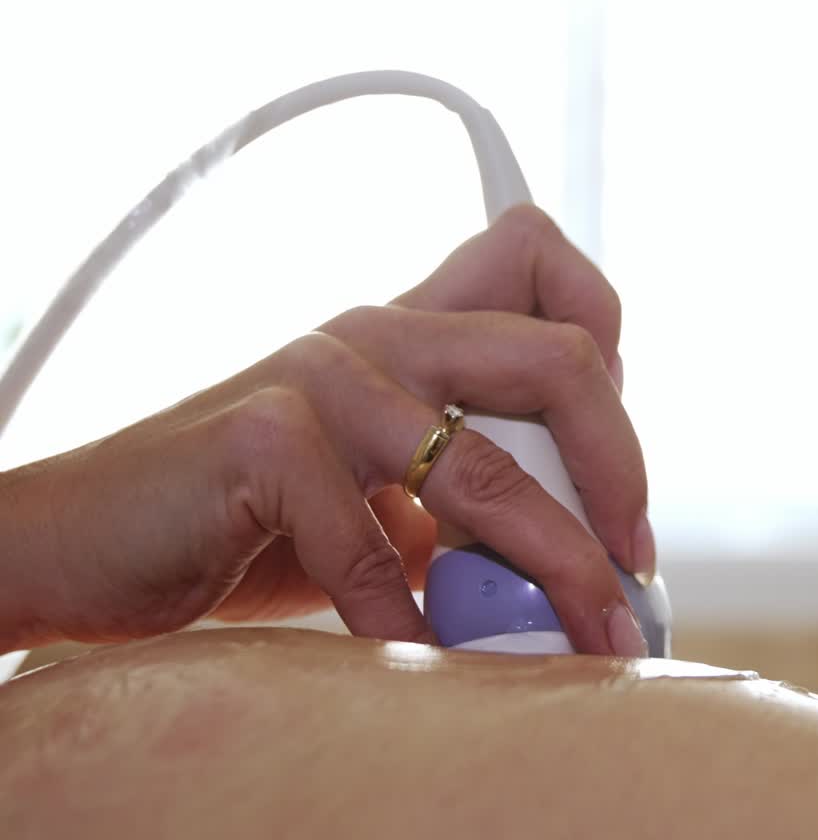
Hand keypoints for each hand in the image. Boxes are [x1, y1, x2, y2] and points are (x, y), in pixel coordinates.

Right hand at [0, 206, 652, 656]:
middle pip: (558, 357)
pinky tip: (413, 651)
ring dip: (555, 567)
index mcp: (416, 326)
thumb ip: (467, 487)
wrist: (92, 534)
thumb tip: (590, 551)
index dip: (605, 340)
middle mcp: (380, 329)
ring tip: (582, 633)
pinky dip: (407, 619)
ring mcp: (321, 374)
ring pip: (487, 469)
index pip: (536, 259)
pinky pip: (372, 547)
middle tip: (632, 559)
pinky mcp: (261, 436)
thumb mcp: (381, 486)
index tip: (609, 456)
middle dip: (620, 465)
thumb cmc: (255, 518)